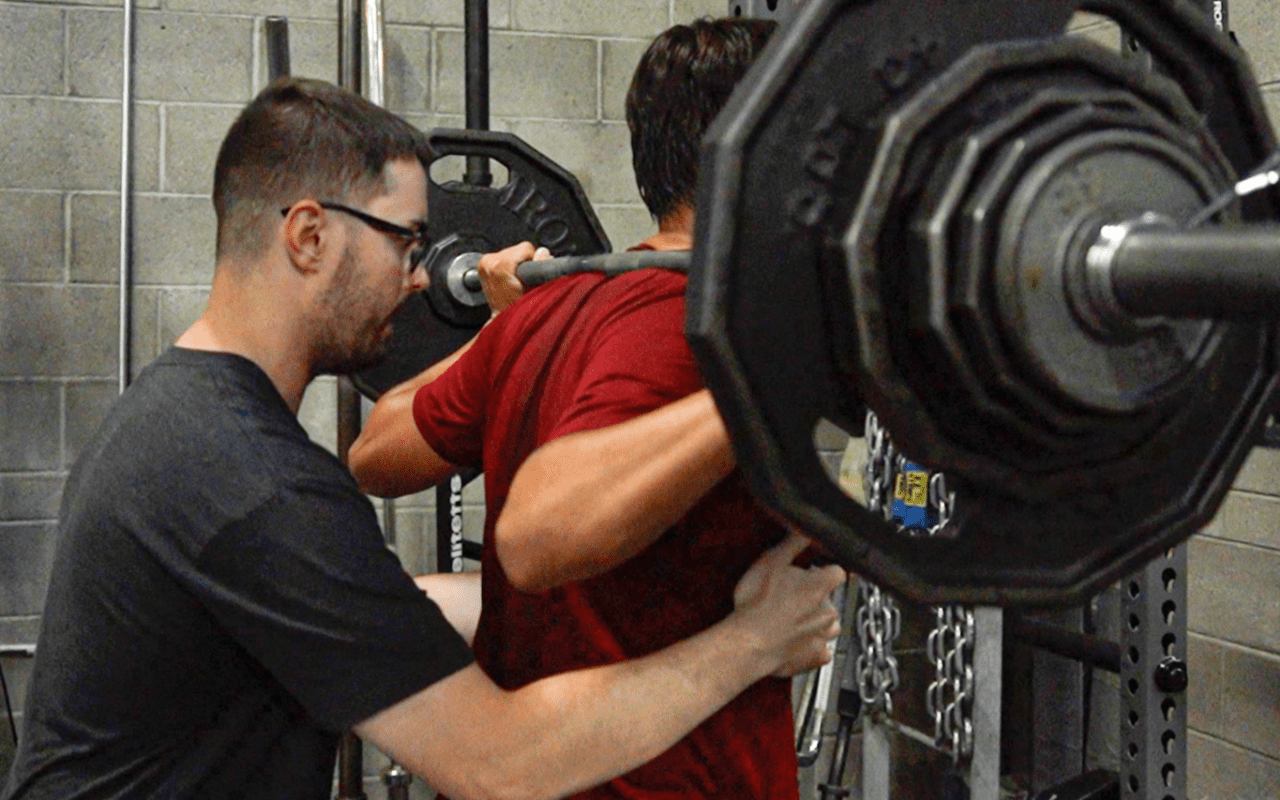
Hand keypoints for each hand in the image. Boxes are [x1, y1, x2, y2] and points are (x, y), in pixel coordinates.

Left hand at [477, 242, 551, 314]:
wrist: (503, 318)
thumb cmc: (518, 309)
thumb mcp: (535, 290)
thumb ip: (540, 268)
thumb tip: (543, 252)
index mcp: (499, 265)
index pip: (525, 248)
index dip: (533, 261)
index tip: (531, 275)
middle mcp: (489, 262)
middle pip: (517, 249)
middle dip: (524, 263)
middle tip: (524, 281)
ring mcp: (484, 264)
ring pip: (510, 252)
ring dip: (516, 264)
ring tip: (516, 282)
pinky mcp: (483, 265)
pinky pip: (502, 257)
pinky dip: (508, 265)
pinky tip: (509, 279)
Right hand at [731, 530, 845, 677]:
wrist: (747, 645)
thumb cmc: (756, 605)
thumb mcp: (771, 561)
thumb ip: (794, 542)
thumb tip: (807, 526)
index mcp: (821, 585)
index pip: (837, 571)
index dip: (822, 571)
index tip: (810, 574)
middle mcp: (828, 610)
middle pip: (830, 599)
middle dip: (814, 598)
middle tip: (787, 599)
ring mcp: (824, 636)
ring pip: (828, 624)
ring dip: (814, 622)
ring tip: (789, 621)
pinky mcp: (816, 657)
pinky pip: (821, 649)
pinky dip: (811, 646)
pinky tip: (794, 642)